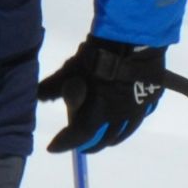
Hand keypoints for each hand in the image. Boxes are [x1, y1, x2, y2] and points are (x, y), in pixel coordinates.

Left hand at [38, 37, 187, 153]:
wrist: (131, 40)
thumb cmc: (96, 57)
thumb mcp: (70, 71)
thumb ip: (53, 87)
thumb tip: (37, 95)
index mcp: (97, 115)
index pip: (77, 136)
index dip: (63, 143)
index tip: (53, 148)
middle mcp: (118, 118)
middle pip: (103, 139)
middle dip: (91, 144)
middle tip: (82, 146)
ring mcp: (137, 110)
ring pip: (124, 132)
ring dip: (111, 138)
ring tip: (105, 138)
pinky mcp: (150, 99)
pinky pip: (138, 118)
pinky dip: (129, 124)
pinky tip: (126, 121)